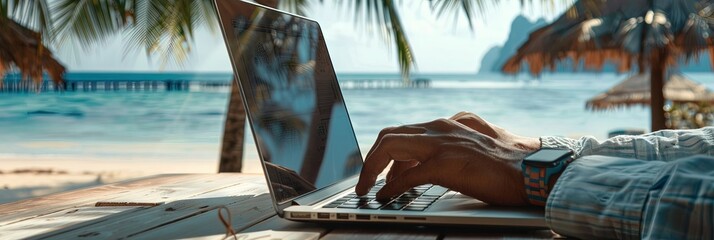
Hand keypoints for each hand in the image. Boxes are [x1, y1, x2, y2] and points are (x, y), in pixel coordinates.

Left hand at [355, 112, 539, 205]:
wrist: (535, 170)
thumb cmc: (511, 163)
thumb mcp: (476, 146)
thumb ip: (452, 147)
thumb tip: (428, 164)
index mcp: (448, 123)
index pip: (404, 130)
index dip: (385, 151)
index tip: (379, 170)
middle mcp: (441, 127)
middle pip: (390, 135)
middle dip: (371, 159)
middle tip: (365, 180)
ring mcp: (442, 143)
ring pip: (391, 147)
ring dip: (373, 169)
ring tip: (368, 189)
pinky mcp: (446, 163)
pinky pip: (406, 175)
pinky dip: (391, 187)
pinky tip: (386, 197)